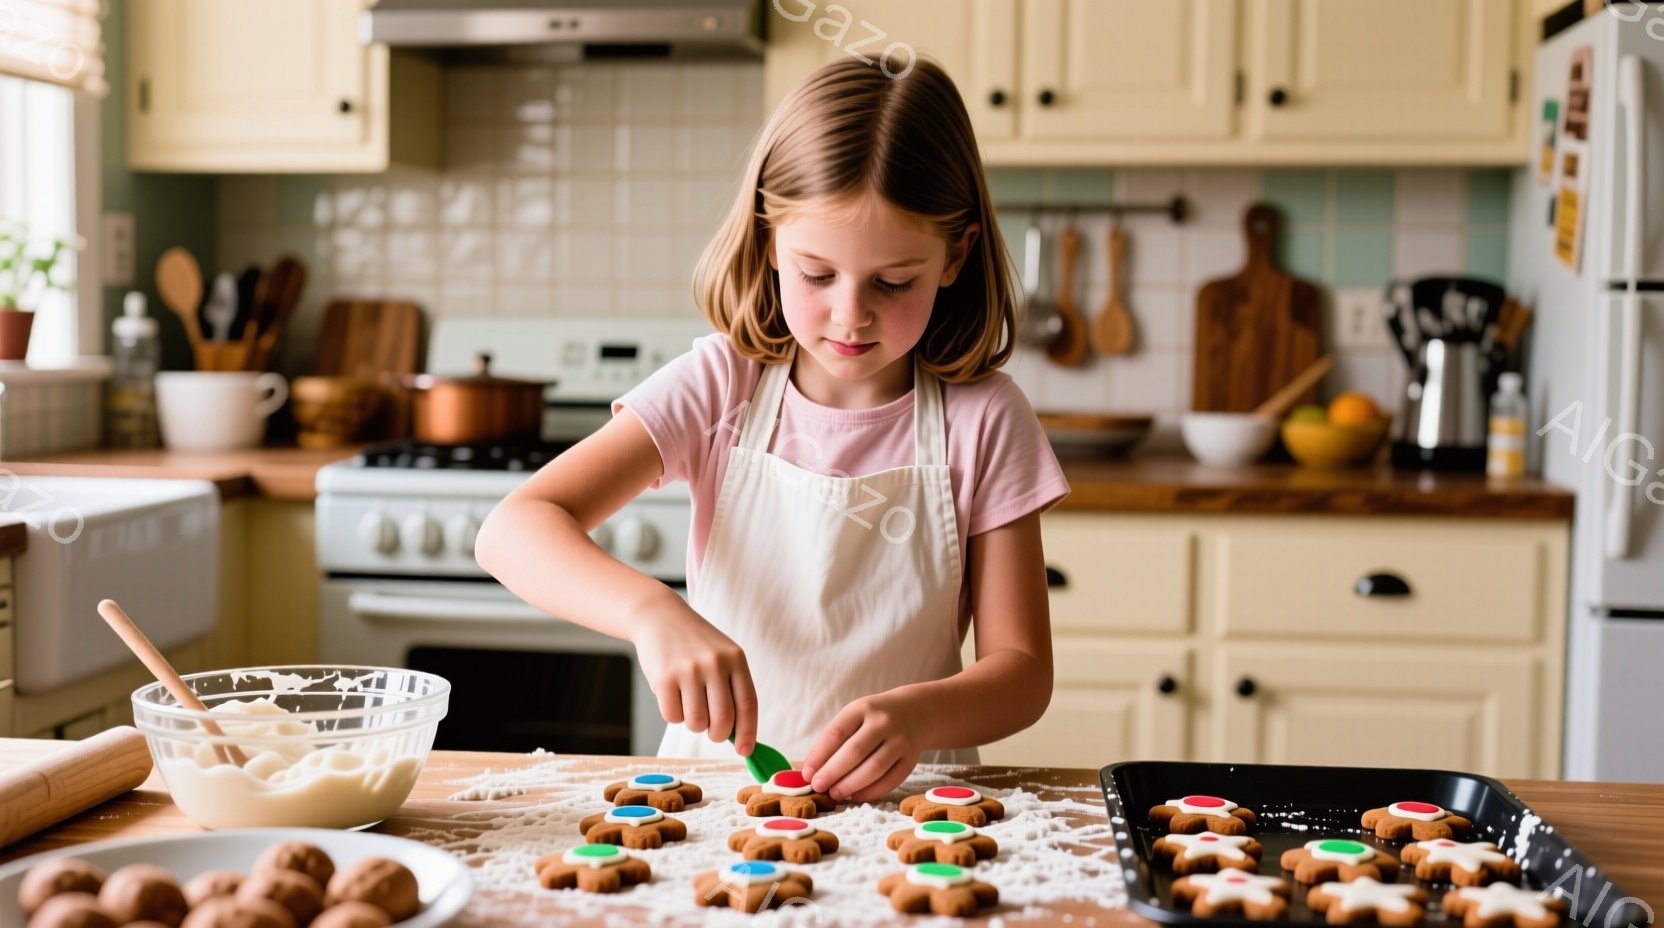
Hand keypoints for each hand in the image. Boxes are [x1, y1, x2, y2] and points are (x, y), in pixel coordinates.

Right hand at [630, 598, 757, 753]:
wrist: (659, 616)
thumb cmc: (694, 644)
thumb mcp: (722, 656)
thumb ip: (732, 689)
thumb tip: (738, 735)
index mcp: (735, 659)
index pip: (748, 705)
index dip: (748, 733)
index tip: (744, 751)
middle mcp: (714, 664)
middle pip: (723, 720)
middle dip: (717, 734)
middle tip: (711, 730)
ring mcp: (688, 671)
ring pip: (697, 722)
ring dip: (693, 723)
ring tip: (689, 703)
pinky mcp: (664, 679)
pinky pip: (672, 717)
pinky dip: (672, 714)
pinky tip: (672, 694)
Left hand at [800, 692, 921, 802]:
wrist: (915, 712)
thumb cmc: (873, 719)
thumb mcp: (854, 716)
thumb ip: (834, 740)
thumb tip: (810, 771)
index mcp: (862, 708)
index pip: (836, 733)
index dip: (819, 756)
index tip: (807, 774)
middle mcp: (883, 722)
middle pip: (855, 751)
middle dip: (833, 772)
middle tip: (818, 787)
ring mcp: (900, 740)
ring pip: (874, 768)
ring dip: (851, 785)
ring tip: (835, 793)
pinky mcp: (911, 759)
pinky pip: (891, 780)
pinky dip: (871, 792)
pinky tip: (856, 796)